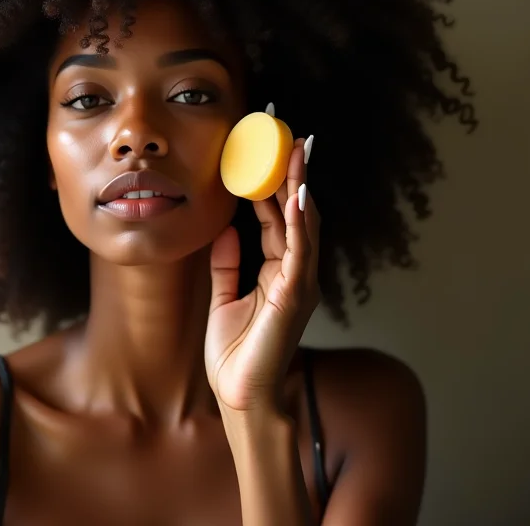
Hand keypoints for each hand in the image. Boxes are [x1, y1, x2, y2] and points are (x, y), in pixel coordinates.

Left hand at [204, 133, 319, 414]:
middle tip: (287, 133)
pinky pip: (301, 250)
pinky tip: (299, 194)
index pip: (278, 216)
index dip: (271, 182)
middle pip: (297, 211)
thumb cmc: (235, 352)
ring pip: (304, 222)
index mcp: (278, 269)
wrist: (240, 396)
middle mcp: (294, 270)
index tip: (262, 150)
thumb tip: (225, 229)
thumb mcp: (224, 297)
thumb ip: (227, 263)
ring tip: (297, 149)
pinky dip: (302, 220)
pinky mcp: (296, 295)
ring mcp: (300, 281)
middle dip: (292, 172)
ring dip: (300, 184)